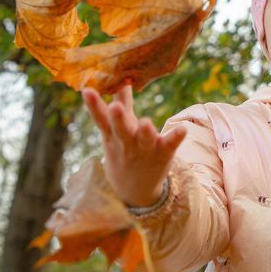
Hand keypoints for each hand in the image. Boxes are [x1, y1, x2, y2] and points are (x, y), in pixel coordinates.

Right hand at [81, 85, 186, 206]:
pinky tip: (183, 129)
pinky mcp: (163, 154)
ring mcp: (145, 150)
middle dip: (118, 119)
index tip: (87, 90)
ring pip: (144, 140)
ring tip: (146, 122)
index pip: (101, 119)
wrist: (134, 190)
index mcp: (113, 136)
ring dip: (145, 132)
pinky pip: (169, 145)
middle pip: (121, 130)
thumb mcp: (117, 132)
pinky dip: (175, 137)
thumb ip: (121, 105)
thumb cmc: (125, 151)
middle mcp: (127, 143)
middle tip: (115, 107)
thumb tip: (121, 81)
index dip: (94, 105)